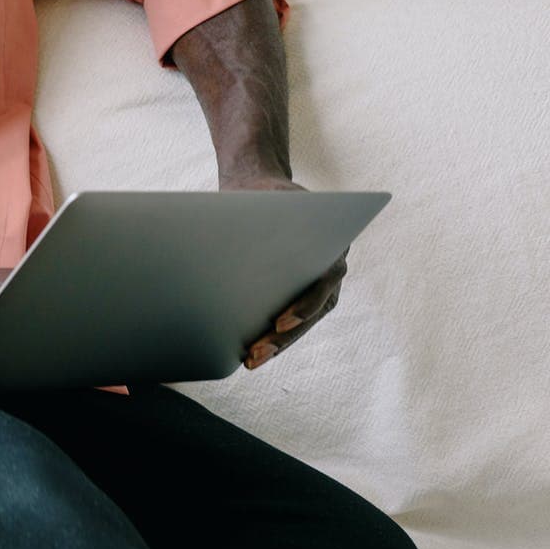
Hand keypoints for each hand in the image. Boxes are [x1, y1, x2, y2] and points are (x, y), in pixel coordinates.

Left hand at [226, 173, 348, 369]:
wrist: (263, 186)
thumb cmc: (261, 195)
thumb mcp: (262, 200)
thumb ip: (256, 221)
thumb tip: (219, 244)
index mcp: (330, 244)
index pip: (322, 281)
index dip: (303, 305)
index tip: (279, 321)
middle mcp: (331, 268)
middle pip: (312, 310)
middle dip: (284, 336)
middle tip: (255, 355)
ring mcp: (319, 283)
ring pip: (304, 322)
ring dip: (279, 343)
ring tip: (251, 361)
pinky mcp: (300, 291)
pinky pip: (293, 319)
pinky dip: (274, 336)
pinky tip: (249, 352)